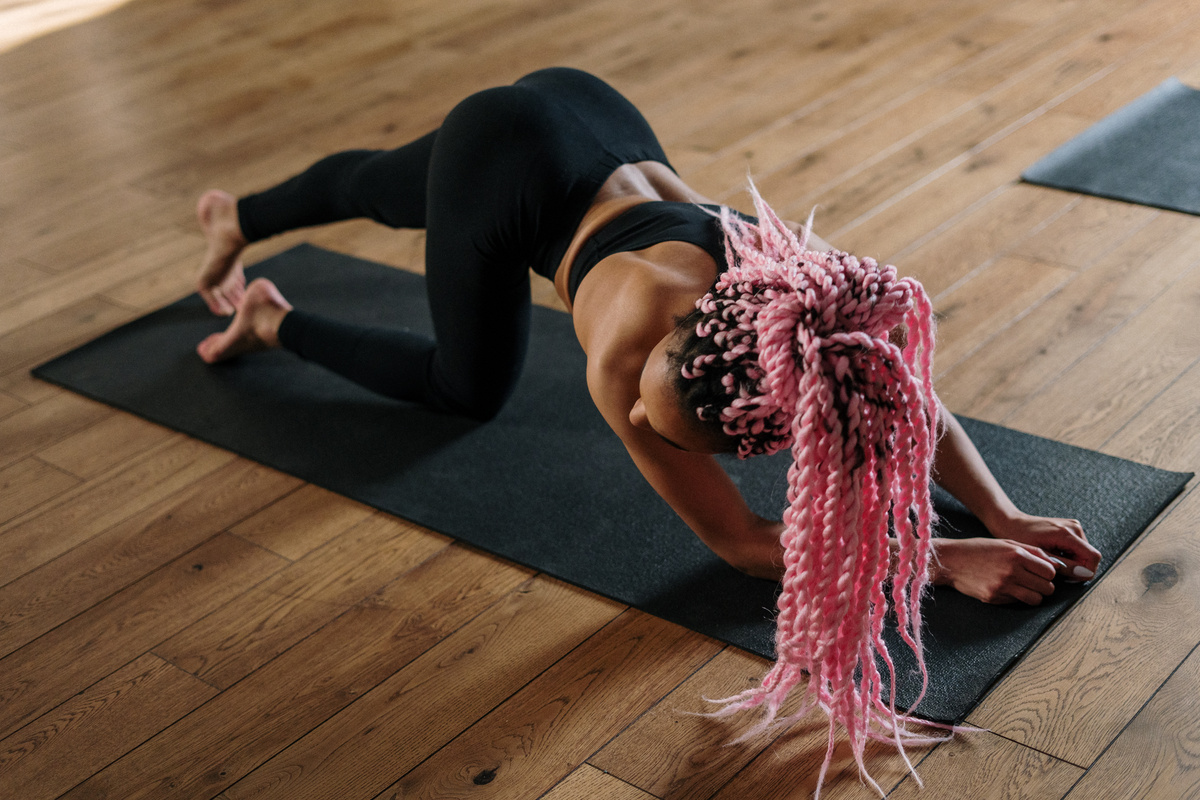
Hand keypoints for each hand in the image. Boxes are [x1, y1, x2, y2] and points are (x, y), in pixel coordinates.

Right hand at [931, 537, 1058, 604]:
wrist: (951, 560)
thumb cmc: (979, 549)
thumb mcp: (1006, 543)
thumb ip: (1032, 552)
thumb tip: (1055, 564)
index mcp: (1017, 554)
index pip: (1050, 572)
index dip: (1048, 574)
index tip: (1041, 573)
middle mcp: (1012, 571)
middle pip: (1047, 588)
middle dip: (1044, 586)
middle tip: (1034, 581)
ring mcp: (1003, 586)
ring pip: (1036, 599)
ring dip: (1033, 595)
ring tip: (1024, 588)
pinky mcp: (994, 597)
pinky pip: (1017, 602)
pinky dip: (1016, 597)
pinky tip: (1006, 588)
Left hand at [986, 512, 1100, 582]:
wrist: (1012, 523)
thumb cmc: (1021, 538)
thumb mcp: (1041, 556)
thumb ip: (1064, 566)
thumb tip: (1084, 574)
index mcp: (1067, 533)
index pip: (1093, 557)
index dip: (1086, 572)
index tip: (1069, 578)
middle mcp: (1074, 527)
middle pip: (1089, 556)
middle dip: (1077, 568)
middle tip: (1057, 571)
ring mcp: (1074, 526)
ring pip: (1085, 553)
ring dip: (1073, 562)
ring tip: (1053, 562)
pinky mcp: (1071, 528)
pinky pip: (1078, 548)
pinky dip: (1070, 556)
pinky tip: (1054, 555)